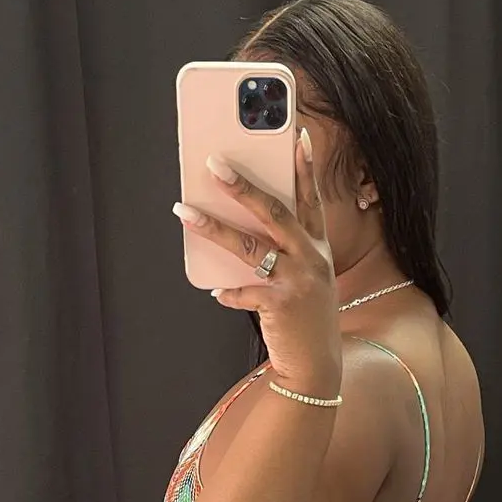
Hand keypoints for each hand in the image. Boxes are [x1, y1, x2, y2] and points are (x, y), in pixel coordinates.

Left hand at [173, 129, 340, 399]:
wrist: (316, 366)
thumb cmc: (303, 317)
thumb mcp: (301, 278)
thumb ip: (278, 251)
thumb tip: (232, 224)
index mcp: (318, 247)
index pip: (311, 198)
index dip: (304, 166)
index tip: (297, 134)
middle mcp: (312, 259)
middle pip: (274, 212)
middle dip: (242, 185)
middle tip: (213, 163)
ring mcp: (297, 281)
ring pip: (249, 246)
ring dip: (213, 226)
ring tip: (183, 210)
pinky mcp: (281, 305)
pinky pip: (244, 291)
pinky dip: (228, 291)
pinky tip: (216, 291)